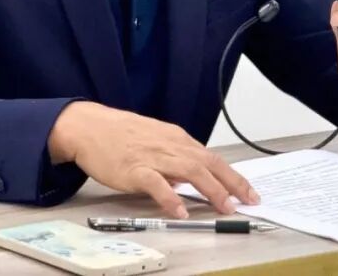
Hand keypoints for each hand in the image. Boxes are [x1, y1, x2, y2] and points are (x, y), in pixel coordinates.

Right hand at [47, 102, 259, 217]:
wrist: (89, 126)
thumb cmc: (120, 133)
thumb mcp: (154, 140)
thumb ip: (174, 158)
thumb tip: (191, 180)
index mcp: (176, 138)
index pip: (212, 158)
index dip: (233, 175)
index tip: (248, 191)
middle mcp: (170, 145)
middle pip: (208, 163)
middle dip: (231, 182)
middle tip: (248, 200)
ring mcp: (153, 156)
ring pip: (190, 171)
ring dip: (211, 190)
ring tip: (225, 207)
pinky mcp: (134, 168)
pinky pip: (156, 184)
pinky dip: (171, 197)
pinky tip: (181, 210)